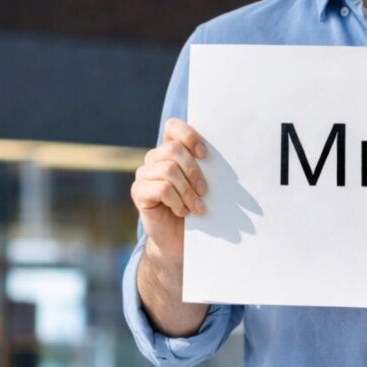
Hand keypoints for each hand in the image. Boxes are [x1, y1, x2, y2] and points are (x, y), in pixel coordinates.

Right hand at [130, 118, 208, 261]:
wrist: (178, 239)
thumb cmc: (195, 208)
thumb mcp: (202, 185)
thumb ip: (205, 168)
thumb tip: (227, 156)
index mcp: (170, 150)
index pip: (173, 127)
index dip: (189, 136)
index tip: (204, 155)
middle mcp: (154, 158)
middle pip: (173, 149)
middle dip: (193, 171)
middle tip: (204, 191)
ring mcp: (143, 174)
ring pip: (168, 170)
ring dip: (187, 191)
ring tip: (197, 207)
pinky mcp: (138, 192)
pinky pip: (161, 188)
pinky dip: (177, 201)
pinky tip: (182, 212)